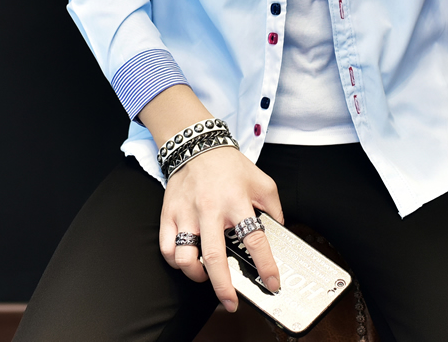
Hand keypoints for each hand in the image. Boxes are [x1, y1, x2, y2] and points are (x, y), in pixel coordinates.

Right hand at [158, 145, 283, 312]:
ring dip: (196, 275)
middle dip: (224, 287)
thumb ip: (273, 208)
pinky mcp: (169, 214)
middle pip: (215, 257)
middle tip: (231, 302)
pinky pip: (167, 248)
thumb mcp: (262, 181)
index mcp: (237, 201)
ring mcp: (187, 213)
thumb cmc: (230, 165)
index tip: (272, 282)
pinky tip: (188, 260)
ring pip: (185, 257)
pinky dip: (175, 262)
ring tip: (206, 276)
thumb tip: (280, 232)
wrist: (197, 145)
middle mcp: (211, 210)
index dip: (266, 266)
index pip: (255, 240)